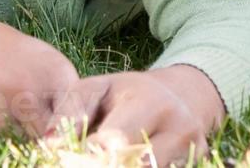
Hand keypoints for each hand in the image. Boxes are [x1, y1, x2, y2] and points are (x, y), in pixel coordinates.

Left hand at [50, 66, 223, 166]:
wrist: (177, 99)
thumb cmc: (124, 95)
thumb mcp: (95, 90)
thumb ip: (69, 112)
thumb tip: (49, 145)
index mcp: (151, 102)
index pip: (116, 142)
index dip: (87, 158)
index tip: (69, 159)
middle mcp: (180, 128)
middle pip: (138, 166)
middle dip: (103, 165)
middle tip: (79, 161)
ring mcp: (194, 150)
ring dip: (122, 167)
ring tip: (94, 160)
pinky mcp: (200, 162)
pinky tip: (122, 162)